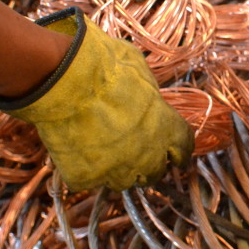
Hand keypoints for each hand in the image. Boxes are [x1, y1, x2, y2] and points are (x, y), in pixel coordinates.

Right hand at [0, 8, 192, 190]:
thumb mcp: (138, 69)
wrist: (65, 80)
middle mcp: (147, 156)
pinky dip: (82, 169)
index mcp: (166, 127)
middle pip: (154, 173)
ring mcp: (115, 171)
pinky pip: (87, 179)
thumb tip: (145, 90)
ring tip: (102, 151)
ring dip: (116, 170)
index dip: (178, 151)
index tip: (176, 155)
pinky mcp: (85, 177)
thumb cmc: (104, 66)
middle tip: (134, 154)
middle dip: (147, 165)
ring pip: (121, 182)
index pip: (183, 148)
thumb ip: (147, 90)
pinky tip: (74, 151)